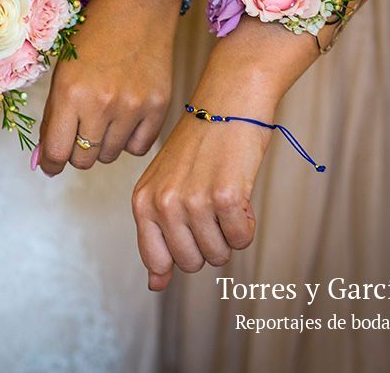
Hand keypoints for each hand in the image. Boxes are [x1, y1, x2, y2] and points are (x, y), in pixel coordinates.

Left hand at [38, 0, 179, 174]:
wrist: (139, 5)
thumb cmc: (93, 36)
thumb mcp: (62, 71)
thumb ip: (52, 116)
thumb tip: (43, 161)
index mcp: (69, 92)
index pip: (56, 153)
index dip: (50, 164)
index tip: (50, 164)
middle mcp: (101, 104)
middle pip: (83, 160)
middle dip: (75, 151)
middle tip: (78, 132)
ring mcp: (133, 107)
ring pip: (109, 155)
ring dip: (102, 143)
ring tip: (104, 114)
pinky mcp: (159, 107)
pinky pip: (139, 148)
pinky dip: (129, 139)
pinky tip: (125, 116)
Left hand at [131, 20, 317, 289]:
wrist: (228, 104)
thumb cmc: (199, 148)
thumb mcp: (165, 187)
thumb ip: (157, 234)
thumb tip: (155, 286)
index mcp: (143, 201)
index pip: (156, 260)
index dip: (180, 253)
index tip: (191, 227)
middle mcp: (163, 204)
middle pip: (191, 263)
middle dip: (207, 243)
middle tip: (210, 207)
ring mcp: (193, 202)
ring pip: (219, 255)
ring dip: (228, 233)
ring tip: (223, 197)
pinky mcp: (225, 198)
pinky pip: (243, 239)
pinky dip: (247, 223)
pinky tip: (239, 192)